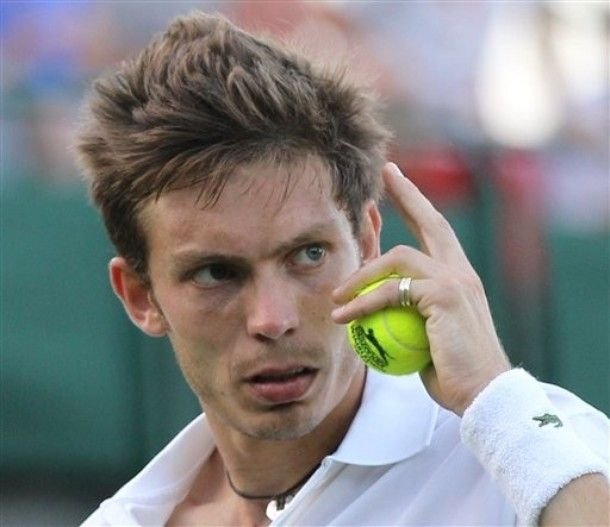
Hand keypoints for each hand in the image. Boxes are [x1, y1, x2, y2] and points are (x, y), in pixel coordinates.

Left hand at [332, 162, 510, 414]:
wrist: (484, 395)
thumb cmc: (454, 372)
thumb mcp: (427, 338)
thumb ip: (409, 316)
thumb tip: (380, 314)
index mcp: (460, 278)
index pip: (436, 233)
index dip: (417, 206)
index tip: (399, 183)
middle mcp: (461, 272)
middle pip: (430, 222)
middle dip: (407, 194)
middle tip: (386, 174)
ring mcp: (455, 281)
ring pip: (399, 258)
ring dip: (362, 274)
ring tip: (336, 296)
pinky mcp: (445, 296)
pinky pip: (392, 292)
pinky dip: (363, 303)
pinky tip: (344, 316)